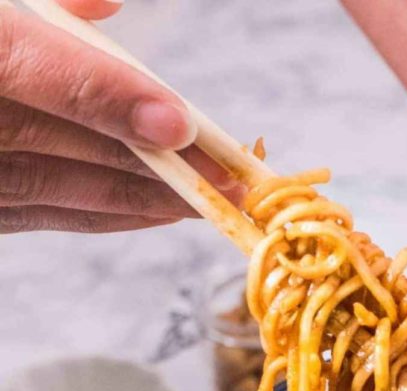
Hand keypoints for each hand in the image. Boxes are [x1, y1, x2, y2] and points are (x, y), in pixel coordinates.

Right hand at [0, 0, 238, 233]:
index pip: (35, 67)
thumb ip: (49, 3)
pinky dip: (110, 212)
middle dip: (155, 160)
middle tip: (231, 174)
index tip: (178, 123)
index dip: (112, 97)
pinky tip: (162, 209)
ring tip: (214, 199)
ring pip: (62, 187)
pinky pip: (49, 214)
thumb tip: (110, 4)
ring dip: (145, 196)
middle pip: (65, 141)